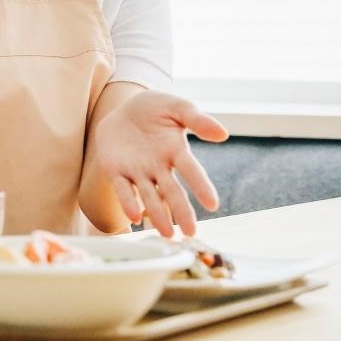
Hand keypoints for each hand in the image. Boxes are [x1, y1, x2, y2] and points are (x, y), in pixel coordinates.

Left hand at [91, 91, 228, 237]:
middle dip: (181, 211)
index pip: (191, 171)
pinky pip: (122, 188)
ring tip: (166, 233)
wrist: (123, 107)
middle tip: (190, 233)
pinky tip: (134, 217)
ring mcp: (138, 171)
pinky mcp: (116, 170)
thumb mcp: (177, 107)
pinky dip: (128, 202)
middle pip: (172, 191)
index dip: (201, 186)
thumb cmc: (155, 108)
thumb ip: (198, 120)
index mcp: (176, 151)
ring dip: (157, 214)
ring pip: (149, 196)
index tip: (213, 204)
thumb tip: (224, 133)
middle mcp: (159, 166)